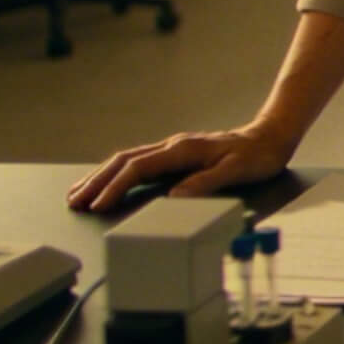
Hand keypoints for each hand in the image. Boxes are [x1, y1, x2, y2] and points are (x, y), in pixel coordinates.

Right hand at [66, 125, 295, 213]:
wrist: (270, 137)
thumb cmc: (257, 156)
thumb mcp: (237, 171)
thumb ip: (206, 183)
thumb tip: (174, 197)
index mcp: (183, 150)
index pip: (139, 167)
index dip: (116, 187)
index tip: (98, 206)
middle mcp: (173, 146)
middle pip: (124, 161)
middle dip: (96, 182)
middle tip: (74, 201)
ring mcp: (172, 149)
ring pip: (126, 160)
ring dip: (100, 176)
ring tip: (77, 193)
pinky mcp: (174, 155)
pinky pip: (137, 162)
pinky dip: (116, 173)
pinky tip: (107, 183)